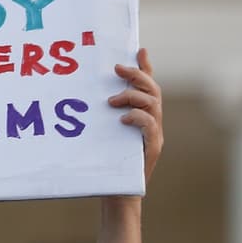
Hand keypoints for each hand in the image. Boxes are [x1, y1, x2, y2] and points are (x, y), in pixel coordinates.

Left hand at [109, 48, 163, 185]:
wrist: (116, 193)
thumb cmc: (105, 162)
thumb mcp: (102, 132)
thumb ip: (102, 115)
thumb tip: (87, 96)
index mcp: (142, 115)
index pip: (148, 86)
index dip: (145, 67)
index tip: (139, 49)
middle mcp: (152, 122)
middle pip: (153, 90)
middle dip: (137, 75)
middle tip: (117, 70)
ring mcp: (154, 135)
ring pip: (153, 104)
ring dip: (132, 97)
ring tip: (111, 102)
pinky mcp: (152, 149)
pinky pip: (151, 127)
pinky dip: (138, 118)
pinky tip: (122, 119)